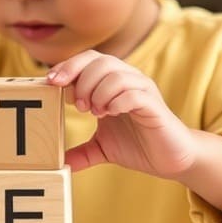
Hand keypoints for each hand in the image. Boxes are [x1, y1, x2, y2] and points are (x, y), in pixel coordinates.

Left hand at [48, 50, 198, 178]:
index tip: (51, 82)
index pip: (89, 59)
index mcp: (114, 83)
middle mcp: (130, 80)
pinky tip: (111, 114)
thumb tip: (60, 164)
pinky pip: (135, 94)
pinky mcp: (155, 107)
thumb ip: (81, 152)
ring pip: (117, 74)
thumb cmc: (138, 146)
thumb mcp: (102, 148)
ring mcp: (143, 91)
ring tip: (95, 112)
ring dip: (99, 92)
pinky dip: (117, 102)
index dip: (68, 66)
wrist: (170, 159)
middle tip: (79, 106)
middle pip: (101, 61)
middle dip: (82, 81)